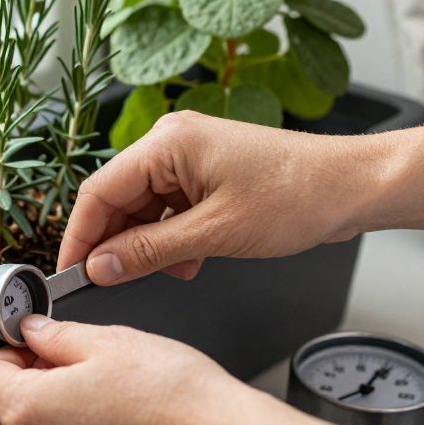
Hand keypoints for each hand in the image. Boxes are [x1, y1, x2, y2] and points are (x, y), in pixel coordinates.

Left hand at [0, 315, 423, 424]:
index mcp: (27, 411)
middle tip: (64, 364)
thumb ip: (54, 335)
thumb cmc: (176, 398)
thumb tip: (31, 331)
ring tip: (100, 395)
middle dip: (21, 386)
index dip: (9, 351)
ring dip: (48, 420)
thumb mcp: (108, 340)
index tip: (34, 342)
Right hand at [59, 111, 376, 284]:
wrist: (353, 187)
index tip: (70, 273)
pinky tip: (188, 260)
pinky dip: (171, 237)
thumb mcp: (213, 234)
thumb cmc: (297, 197)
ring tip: (171, 270)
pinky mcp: (206, 172)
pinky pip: (168, 207)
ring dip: (148, 244)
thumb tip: (101, 267)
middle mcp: (172, 142)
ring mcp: (189, 156)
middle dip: (116, 244)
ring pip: (143, 207)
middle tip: (112, 282)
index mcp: (167, 143)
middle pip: (118, 199)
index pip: (99, 192)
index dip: (80, 237)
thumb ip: (149, 252)